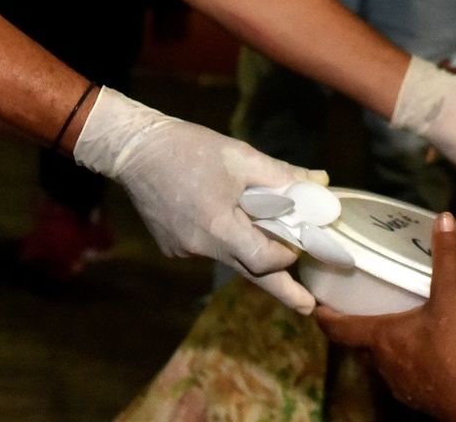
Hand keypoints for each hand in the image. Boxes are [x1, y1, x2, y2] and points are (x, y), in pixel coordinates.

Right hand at [72, 87, 325, 312]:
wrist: (135, 150)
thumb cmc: (190, 148)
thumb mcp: (241, 156)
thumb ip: (282, 174)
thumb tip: (320, 182)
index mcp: (218, 227)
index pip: (263, 261)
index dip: (286, 255)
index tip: (299, 245)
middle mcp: (200, 247)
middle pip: (249, 272)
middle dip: (282, 289)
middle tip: (308, 307)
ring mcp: (183, 251)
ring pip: (229, 258)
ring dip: (250, 251)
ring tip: (263, 231)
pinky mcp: (172, 248)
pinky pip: (208, 249)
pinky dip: (224, 238)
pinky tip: (219, 212)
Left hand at [317, 213, 455, 420]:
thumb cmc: (455, 347)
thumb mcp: (452, 296)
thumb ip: (446, 257)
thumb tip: (444, 218)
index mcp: (380, 338)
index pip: (339, 328)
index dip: (324, 317)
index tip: (315, 307)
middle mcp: (382, 363)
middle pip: (358, 344)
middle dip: (356, 327)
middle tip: (359, 308)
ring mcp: (398, 384)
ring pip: (380, 361)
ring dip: (381, 346)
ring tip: (392, 326)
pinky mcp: (416, 397)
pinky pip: (402, 375)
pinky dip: (405, 362)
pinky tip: (423, 352)